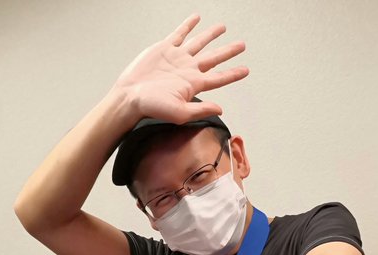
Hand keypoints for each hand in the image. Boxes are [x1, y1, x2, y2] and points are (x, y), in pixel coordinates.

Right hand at [113, 14, 248, 124]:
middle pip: (214, 58)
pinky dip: (188, 25)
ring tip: (222, 28)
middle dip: (228, 51)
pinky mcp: (164, 48)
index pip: (219, 77)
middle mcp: (188, 69)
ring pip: (199, 43)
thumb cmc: (153, 107)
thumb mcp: (180, 112)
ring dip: (211, 35)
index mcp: (194, 84)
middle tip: (241, 45)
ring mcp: (177, 57)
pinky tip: (196, 19)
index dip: (233, 73)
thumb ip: (201, 109)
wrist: (131, 96)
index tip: (246, 70)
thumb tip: (221, 109)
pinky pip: (179, 33)